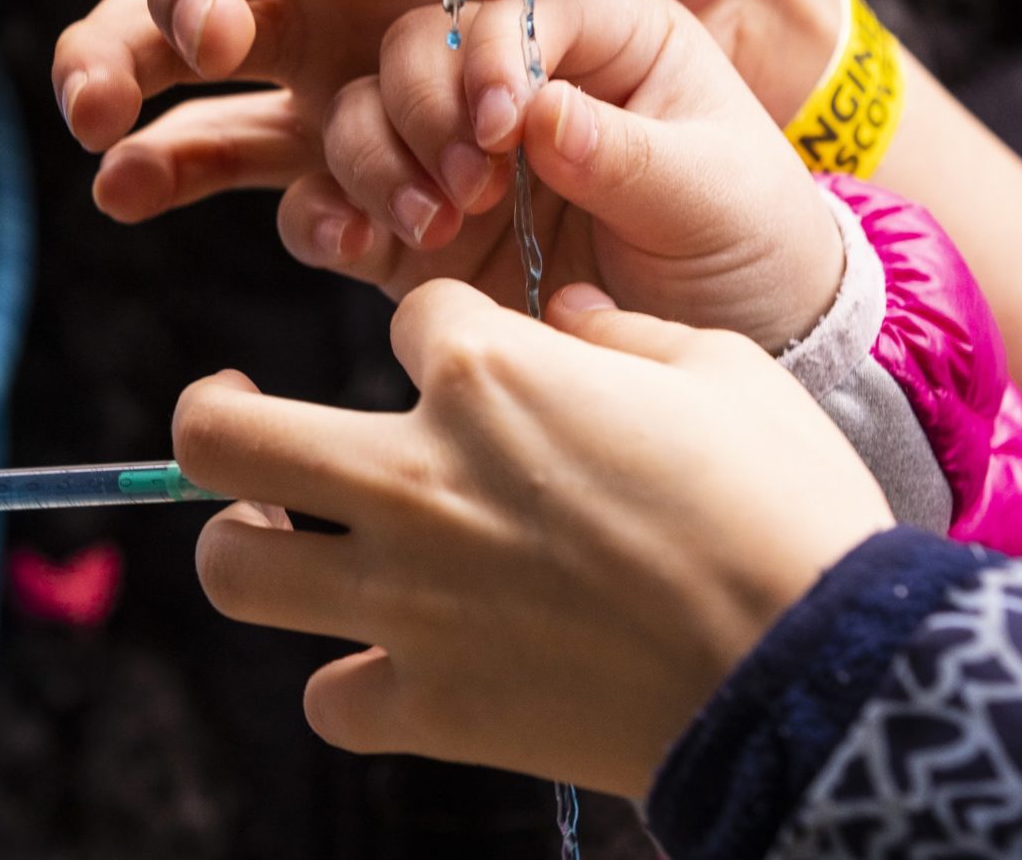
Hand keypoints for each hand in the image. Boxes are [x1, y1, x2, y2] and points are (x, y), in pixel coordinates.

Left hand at [178, 280, 896, 800]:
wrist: (812, 671)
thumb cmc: (783, 503)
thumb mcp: (721, 367)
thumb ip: (620, 331)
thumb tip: (566, 317)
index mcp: (487, 372)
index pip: (411, 314)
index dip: (449, 330)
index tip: (484, 358)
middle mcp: (416, 477)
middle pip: (221, 435)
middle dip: (209, 412)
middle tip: (228, 408)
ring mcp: (408, 600)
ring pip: (232, 569)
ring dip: (241, 545)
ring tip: (270, 534)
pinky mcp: (431, 707)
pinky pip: (329, 699)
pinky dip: (350, 681)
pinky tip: (387, 659)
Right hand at [266, 0, 845, 353]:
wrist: (735, 344)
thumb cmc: (748, 238)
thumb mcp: (719, 192)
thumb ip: (629, 151)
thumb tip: (540, 114)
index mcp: (599, 21)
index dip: (491, 49)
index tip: (503, 125)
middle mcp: (507, 67)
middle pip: (414, 37)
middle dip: (421, 102)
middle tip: (470, 181)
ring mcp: (449, 142)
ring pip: (357, 109)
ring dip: (372, 159)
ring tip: (433, 224)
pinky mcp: (406, 217)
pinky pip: (328, 197)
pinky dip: (326, 215)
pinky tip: (354, 245)